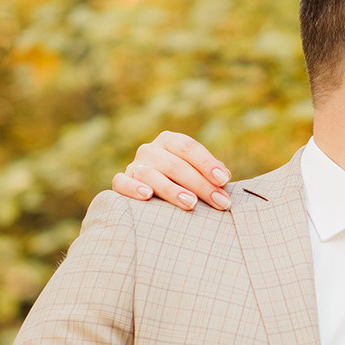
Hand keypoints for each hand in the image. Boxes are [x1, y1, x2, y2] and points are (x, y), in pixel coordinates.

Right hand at [111, 130, 230, 211]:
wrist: (149, 194)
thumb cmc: (183, 183)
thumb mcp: (197, 173)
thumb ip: (210, 173)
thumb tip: (223, 176)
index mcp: (170, 141)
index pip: (188, 147)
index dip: (207, 163)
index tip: (223, 180)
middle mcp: (150, 150)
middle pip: (175, 165)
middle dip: (200, 185)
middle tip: (220, 202)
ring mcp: (134, 165)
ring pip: (151, 175)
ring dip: (172, 190)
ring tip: (191, 203)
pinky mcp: (121, 181)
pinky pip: (122, 183)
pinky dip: (133, 188)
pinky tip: (147, 195)